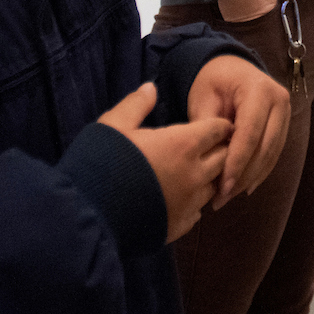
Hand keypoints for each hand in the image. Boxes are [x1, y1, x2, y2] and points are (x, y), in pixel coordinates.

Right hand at [95, 83, 230, 241]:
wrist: (89, 214)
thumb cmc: (101, 163)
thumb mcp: (114, 125)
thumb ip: (136, 104)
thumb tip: (151, 87)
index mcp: (182, 145)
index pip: (218, 130)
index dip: (220, 125)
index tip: (219, 125)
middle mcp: (194, 174)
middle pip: (225, 158)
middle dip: (221, 149)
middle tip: (212, 146)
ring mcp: (190, 203)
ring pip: (214, 186)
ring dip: (209, 178)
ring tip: (197, 172)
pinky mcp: (181, 226)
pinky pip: (198, 212)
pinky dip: (194, 203)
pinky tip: (181, 199)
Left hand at [188, 55, 291, 207]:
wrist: (228, 68)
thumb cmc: (211, 83)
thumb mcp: (203, 100)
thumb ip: (209, 129)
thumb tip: (213, 161)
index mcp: (258, 89)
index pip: (250, 134)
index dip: (236, 163)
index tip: (222, 187)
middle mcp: (279, 99)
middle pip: (265, 147)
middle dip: (244, 176)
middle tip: (222, 198)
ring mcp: (285, 111)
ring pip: (272, 153)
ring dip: (251, 178)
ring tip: (228, 196)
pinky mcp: (284, 123)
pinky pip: (274, 152)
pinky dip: (260, 171)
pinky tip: (244, 186)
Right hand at [217, 0, 295, 21]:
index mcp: (270, 8)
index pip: (271, 11)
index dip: (266, 2)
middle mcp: (257, 17)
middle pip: (259, 16)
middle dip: (256, 9)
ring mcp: (243, 20)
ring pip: (246, 19)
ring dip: (245, 12)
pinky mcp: (230, 19)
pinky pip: (234, 19)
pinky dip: (234, 13)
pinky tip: (234, 1)